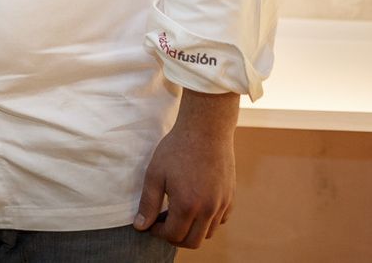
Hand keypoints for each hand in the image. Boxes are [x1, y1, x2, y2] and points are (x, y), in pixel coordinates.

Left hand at [134, 89, 237, 247]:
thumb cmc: (177, 149)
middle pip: (193, 241)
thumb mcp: (155, 174)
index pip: (173, 236)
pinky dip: (207, 221)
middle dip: (175, 237)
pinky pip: (220, 220)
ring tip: (177, 212)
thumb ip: (148, 203)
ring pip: (208, 233)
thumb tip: (140, 226)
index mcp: (187, 205)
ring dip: (192, 230)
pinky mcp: (230, 197)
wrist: (206, 130)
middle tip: (163, 222)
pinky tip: (195, 205)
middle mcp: (208, 210)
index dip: (158, 232)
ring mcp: (222, 204)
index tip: (151, 222)